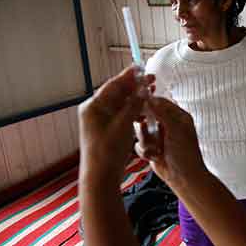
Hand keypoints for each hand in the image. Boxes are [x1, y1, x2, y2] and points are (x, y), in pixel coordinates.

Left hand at [78, 66, 154, 186]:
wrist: (101, 177)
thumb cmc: (107, 152)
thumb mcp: (123, 125)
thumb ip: (133, 105)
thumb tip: (142, 89)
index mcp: (93, 107)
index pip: (113, 85)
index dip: (128, 76)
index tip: (141, 68)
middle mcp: (95, 111)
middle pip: (117, 93)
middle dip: (134, 86)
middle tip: (151, 80)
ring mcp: (100, 120)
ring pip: (121, 103)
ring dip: (136, 98)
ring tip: (151, 93)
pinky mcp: (107, 129)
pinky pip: (121, 114)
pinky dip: (133, 110)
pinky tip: (144, 111)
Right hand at [134, 97, 206, 187]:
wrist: (183, 177)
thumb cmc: (185, 153)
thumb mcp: (175, 129)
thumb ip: (161, 113)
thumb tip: (149, 99)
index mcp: (179, 116)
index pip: (161, 103)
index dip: (149, 103)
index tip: (138, 105)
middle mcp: (168, 124)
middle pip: (148, 116)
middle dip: (145, 125)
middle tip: (142, 127)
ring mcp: (159, 136)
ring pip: (142, 131)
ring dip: (147, 140)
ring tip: (156, 149)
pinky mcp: (152, 148)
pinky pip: (140, 144)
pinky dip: (146, 151)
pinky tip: (155, 156)